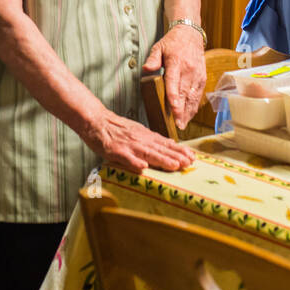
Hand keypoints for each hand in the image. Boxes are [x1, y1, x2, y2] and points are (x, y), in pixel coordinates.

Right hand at [79, 111, 194, 173]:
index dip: (180, 151)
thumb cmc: (117, 128)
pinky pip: (126, 158)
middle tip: (189, 163)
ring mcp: (129, 146)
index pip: (166, 144)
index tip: (192, 157)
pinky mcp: (115, 151)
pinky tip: (143, 168)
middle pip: (160, 149)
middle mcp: (140, 140)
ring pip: (148, 154)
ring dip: (162, 160)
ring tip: (174, 165)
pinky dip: (134, 163)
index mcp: (146, 137)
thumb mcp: (139, 131)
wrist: (96, 121)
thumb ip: (153, 139)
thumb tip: (171, 144)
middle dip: (176, 157)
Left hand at [143, 26, 206, 130]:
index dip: (174, 98)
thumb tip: (146, 69)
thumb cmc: (172, 43)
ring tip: (183, 124)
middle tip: (178, 125)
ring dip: (188, 112)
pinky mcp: (202, 78)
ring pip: (193, 97)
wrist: (190, 34)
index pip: (174, 83)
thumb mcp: (158, 47)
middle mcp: (189, 70)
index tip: (174, 110)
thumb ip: (152, 59)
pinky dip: (194, 106)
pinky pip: (198, 95)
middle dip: (181, 111)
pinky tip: (189, 115)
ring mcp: (197, 75)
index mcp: (176, 63)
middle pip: (185, 94)